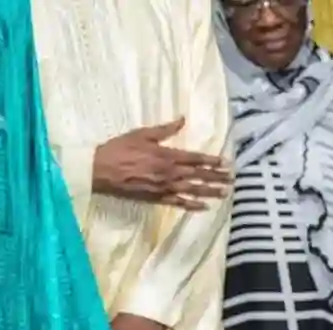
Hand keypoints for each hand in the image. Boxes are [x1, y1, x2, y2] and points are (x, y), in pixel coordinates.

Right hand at [93, 118, 230, 209]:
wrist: (99, 170)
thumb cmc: (118, 149)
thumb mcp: (141, 134)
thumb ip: (164, 130)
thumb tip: (182, 119)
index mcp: (166, 155)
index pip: (195, 158)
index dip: (212, 161)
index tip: (226, 162)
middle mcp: (169, 172)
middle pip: (198, 175)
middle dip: (217, 177)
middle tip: (232, 179)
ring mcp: (164, 187)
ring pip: (193, 190)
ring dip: (210, 191)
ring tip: (225, 193)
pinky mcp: (157, 198)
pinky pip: (179, 203)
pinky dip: (192, 205)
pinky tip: (205, 207)